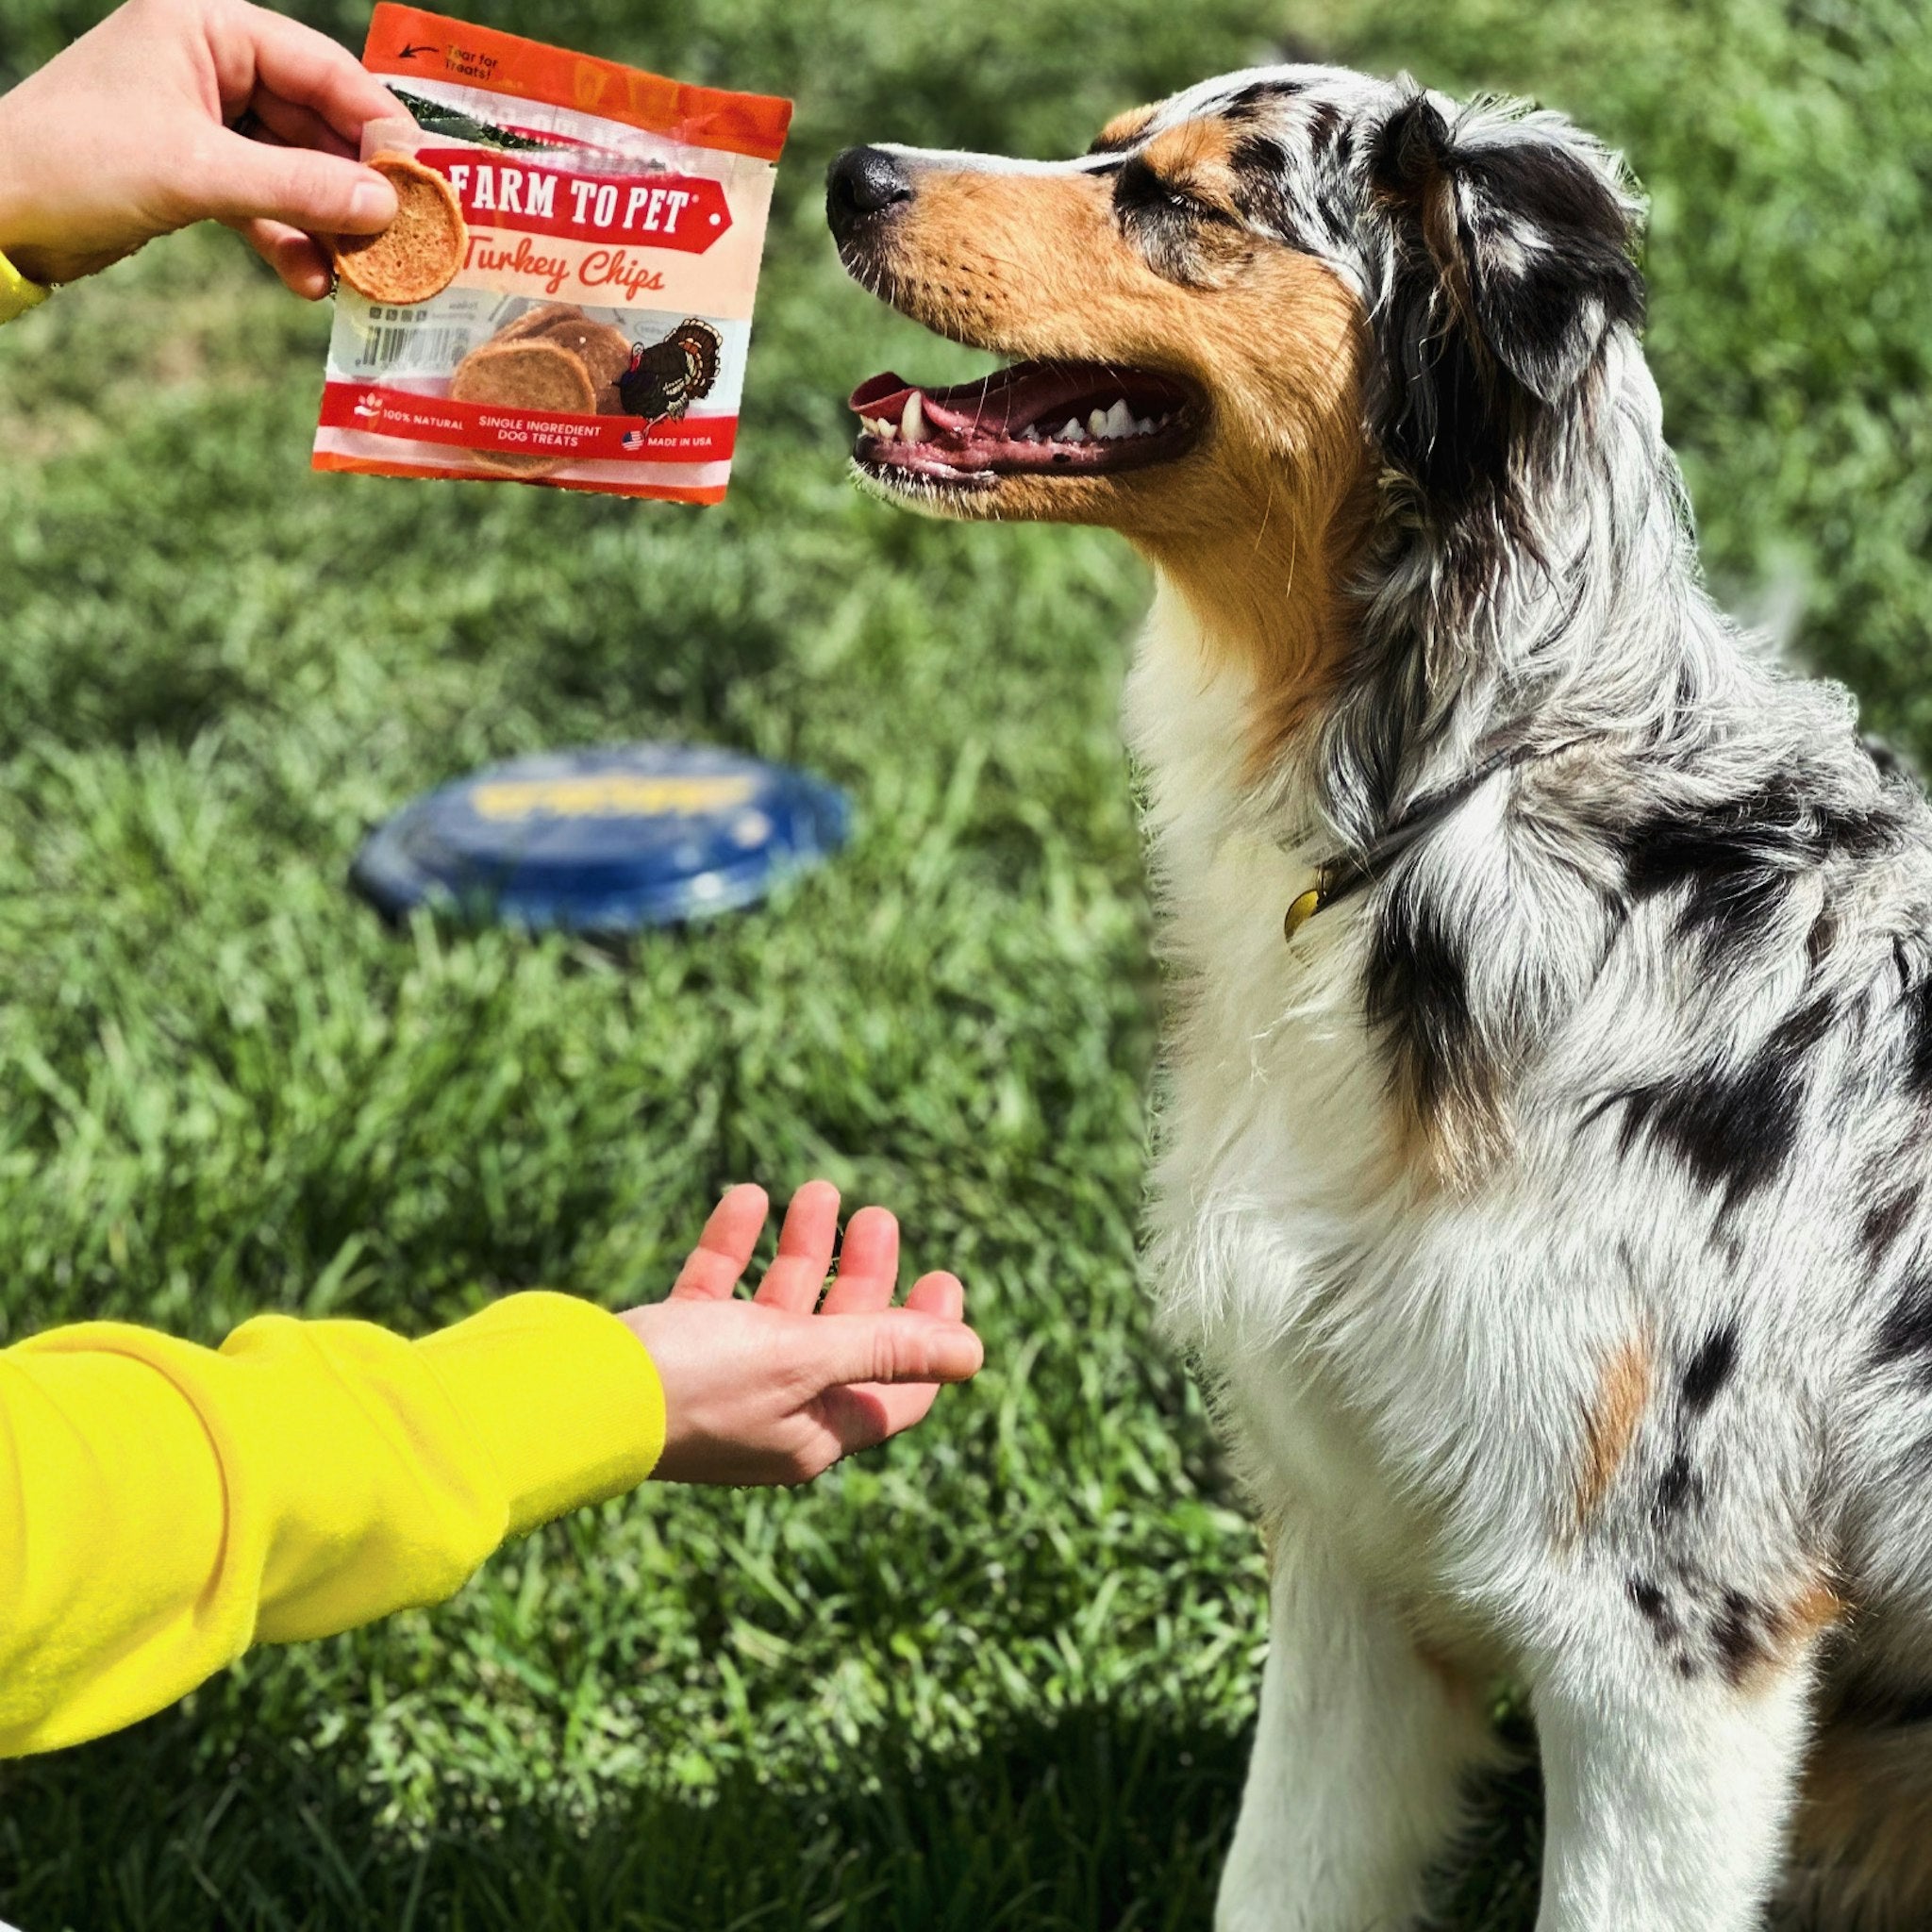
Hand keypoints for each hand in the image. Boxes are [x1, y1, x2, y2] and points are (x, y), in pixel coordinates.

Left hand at [0, 0, 401, 295]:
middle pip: (316, 121)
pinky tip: (314, 283)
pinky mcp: (197, 171)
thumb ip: (298, 188)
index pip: (321, 68)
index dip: (377, 125)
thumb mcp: (197, 172)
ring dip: (330, 224)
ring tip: (364, 272)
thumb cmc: (77, 162)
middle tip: (405, 236)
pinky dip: (292, 241)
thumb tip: (386, 206)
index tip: (424, 181)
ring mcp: (205, 119)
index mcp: (207, 26)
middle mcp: (211, 63)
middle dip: (357, 185)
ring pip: (297, 169)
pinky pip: (268, 203)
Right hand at [623, 1181, 982, 1485]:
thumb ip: (886, 1348)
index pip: (896, 1391)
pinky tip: (747, 1196)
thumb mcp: (803, 1359)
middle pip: (840, 1338)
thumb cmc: (695, 1385)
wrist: (569, 1397)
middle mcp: (771, 1412)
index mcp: (813, 1433)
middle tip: (877, 1217)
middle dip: (862, 1276)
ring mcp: (718, 1380)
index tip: (943, 1277)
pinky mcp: (671, 1347)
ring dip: (800, 1248)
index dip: (929, 1336)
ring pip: (777, 1308)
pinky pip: (715, 1289)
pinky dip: (734, 1244)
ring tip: (817, 1191)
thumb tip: (976, 1355)